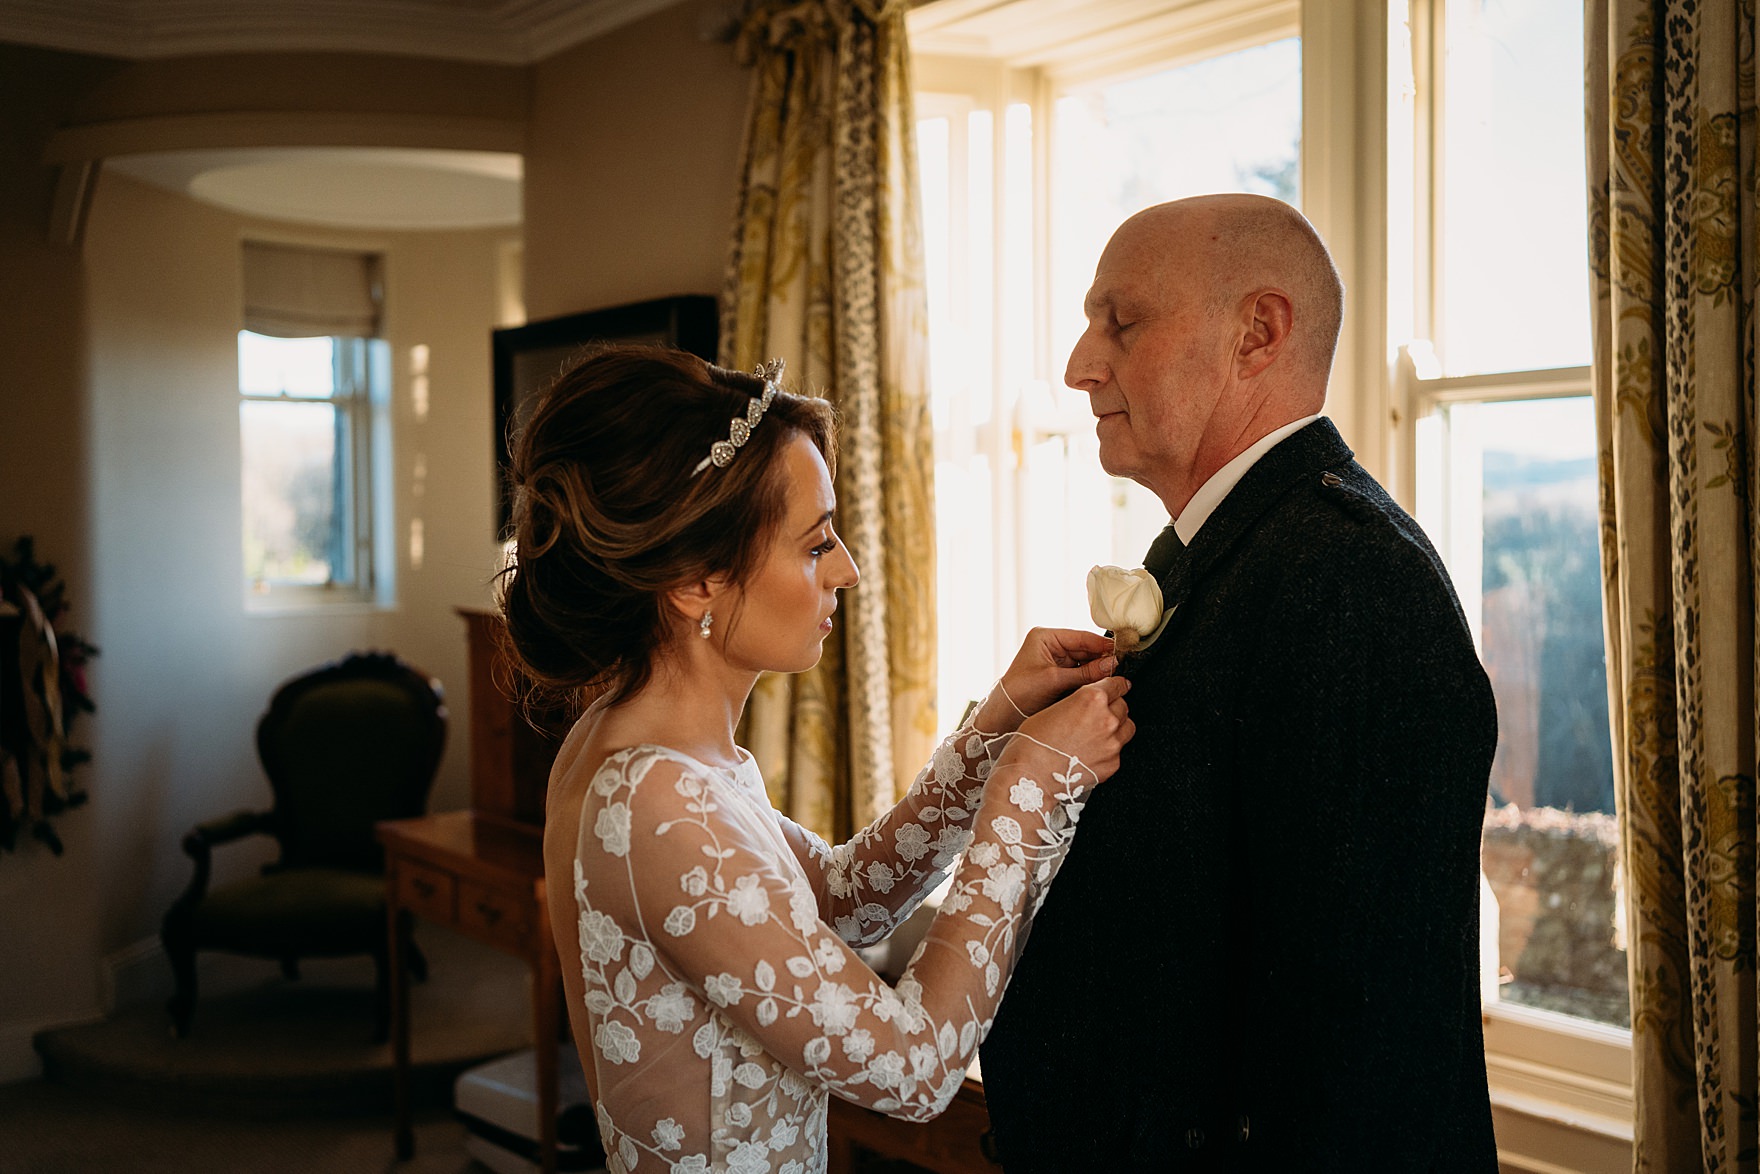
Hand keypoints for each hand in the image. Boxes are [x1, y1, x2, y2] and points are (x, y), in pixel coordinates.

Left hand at [975, 628, 1116, 731]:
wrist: (1004, 715)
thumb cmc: (1020, 693)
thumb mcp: (1055, 680)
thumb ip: (1085, 673)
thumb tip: (1113, 665)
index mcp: (1045, 637)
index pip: (1081, 637)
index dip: (1102, 646)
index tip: (1121, 653)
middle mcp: (1051, 646)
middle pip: (1086, 650)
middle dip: (1102, 660)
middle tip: (1121, 669)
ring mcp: (1056, 660)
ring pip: (1085, 662)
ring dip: (1098, 671)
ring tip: (1114, 678)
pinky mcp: (1059, 675)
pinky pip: (1081, 674)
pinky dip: (1091, 680)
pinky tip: (1101, 685)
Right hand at [999, 674, 1133, 788]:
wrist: (1031, 775)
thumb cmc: (1033, 741)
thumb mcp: (1054, 707)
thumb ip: (1079, 701)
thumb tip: (1090, 702)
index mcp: (1091, 698)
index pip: (1116, 684)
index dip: (1115, 685)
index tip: (1116, 686)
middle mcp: (1107, 719)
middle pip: (1123, 706)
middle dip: (1113, 707)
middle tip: (1097, 715)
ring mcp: (1112, 743)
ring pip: (1127, 727)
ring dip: (1116, 727)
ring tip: (1097, 733)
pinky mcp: (1113, 764)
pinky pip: (1118, 751)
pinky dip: (1109, 750)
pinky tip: (1091, 753)